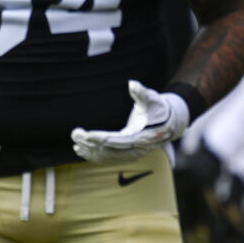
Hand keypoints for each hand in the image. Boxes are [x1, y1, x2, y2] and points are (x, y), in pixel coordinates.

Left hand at [70, 81, 190, 164]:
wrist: (169, 123)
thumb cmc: (158, 108)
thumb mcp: (152, 99)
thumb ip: (141, 93)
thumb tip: (132, 84)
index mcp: (141, 137)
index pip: (117, 141)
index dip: (101, 138)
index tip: (86, 134)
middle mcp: (136, 150)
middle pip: (109, 151)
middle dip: (90, 144)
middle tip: (75, 134)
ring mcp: (131, 155)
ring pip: (106, 157)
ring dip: (89, 150)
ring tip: (75, 142)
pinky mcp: (126, 155)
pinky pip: (107, 158)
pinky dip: (93, 156)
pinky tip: (80, 150)